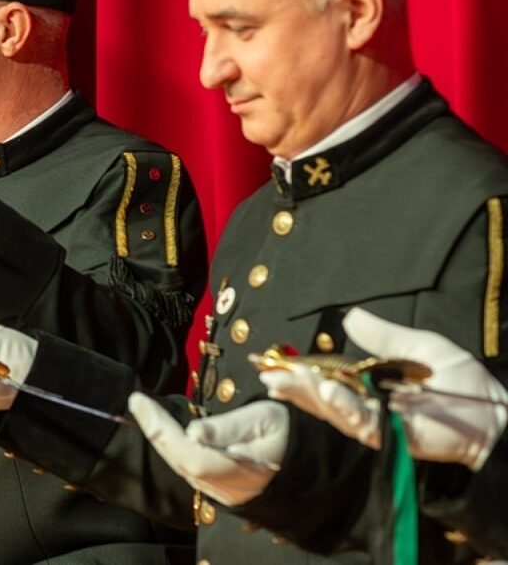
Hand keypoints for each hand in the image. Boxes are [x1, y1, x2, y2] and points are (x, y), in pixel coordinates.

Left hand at [129, 393, 283, 505]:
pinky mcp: (228, 494)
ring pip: (185, 469)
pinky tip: (168, 432)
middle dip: (156, 432)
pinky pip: (194, 472)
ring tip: (147, 412)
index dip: (160, 429)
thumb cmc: (294, 434)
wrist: (318, 465)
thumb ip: (230, 428)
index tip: (139, 401)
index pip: (190, 454)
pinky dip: (176, 451)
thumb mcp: (266, 418)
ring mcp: (229, 495)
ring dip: (163, 441)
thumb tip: (194, 431)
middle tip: (138, 402)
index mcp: (244, 469)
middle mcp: (232, 488)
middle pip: (181, 463)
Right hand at [266, 307, 507, 470]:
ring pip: (336, 413)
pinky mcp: (393, 438)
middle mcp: (370, 408)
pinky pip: (362, 425)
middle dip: (296, 388)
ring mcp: (380, 425)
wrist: (496, 414)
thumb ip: (384, 337)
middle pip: (324, 399)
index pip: (329, 380)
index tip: (276, 364)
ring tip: (292, 380)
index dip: (302, 375)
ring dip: (313, 397)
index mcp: (372, 387)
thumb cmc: (464, 383)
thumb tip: (349, 317)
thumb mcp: (419, 348)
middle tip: (269, 374)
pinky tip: (327, 391)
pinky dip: (343, 409)